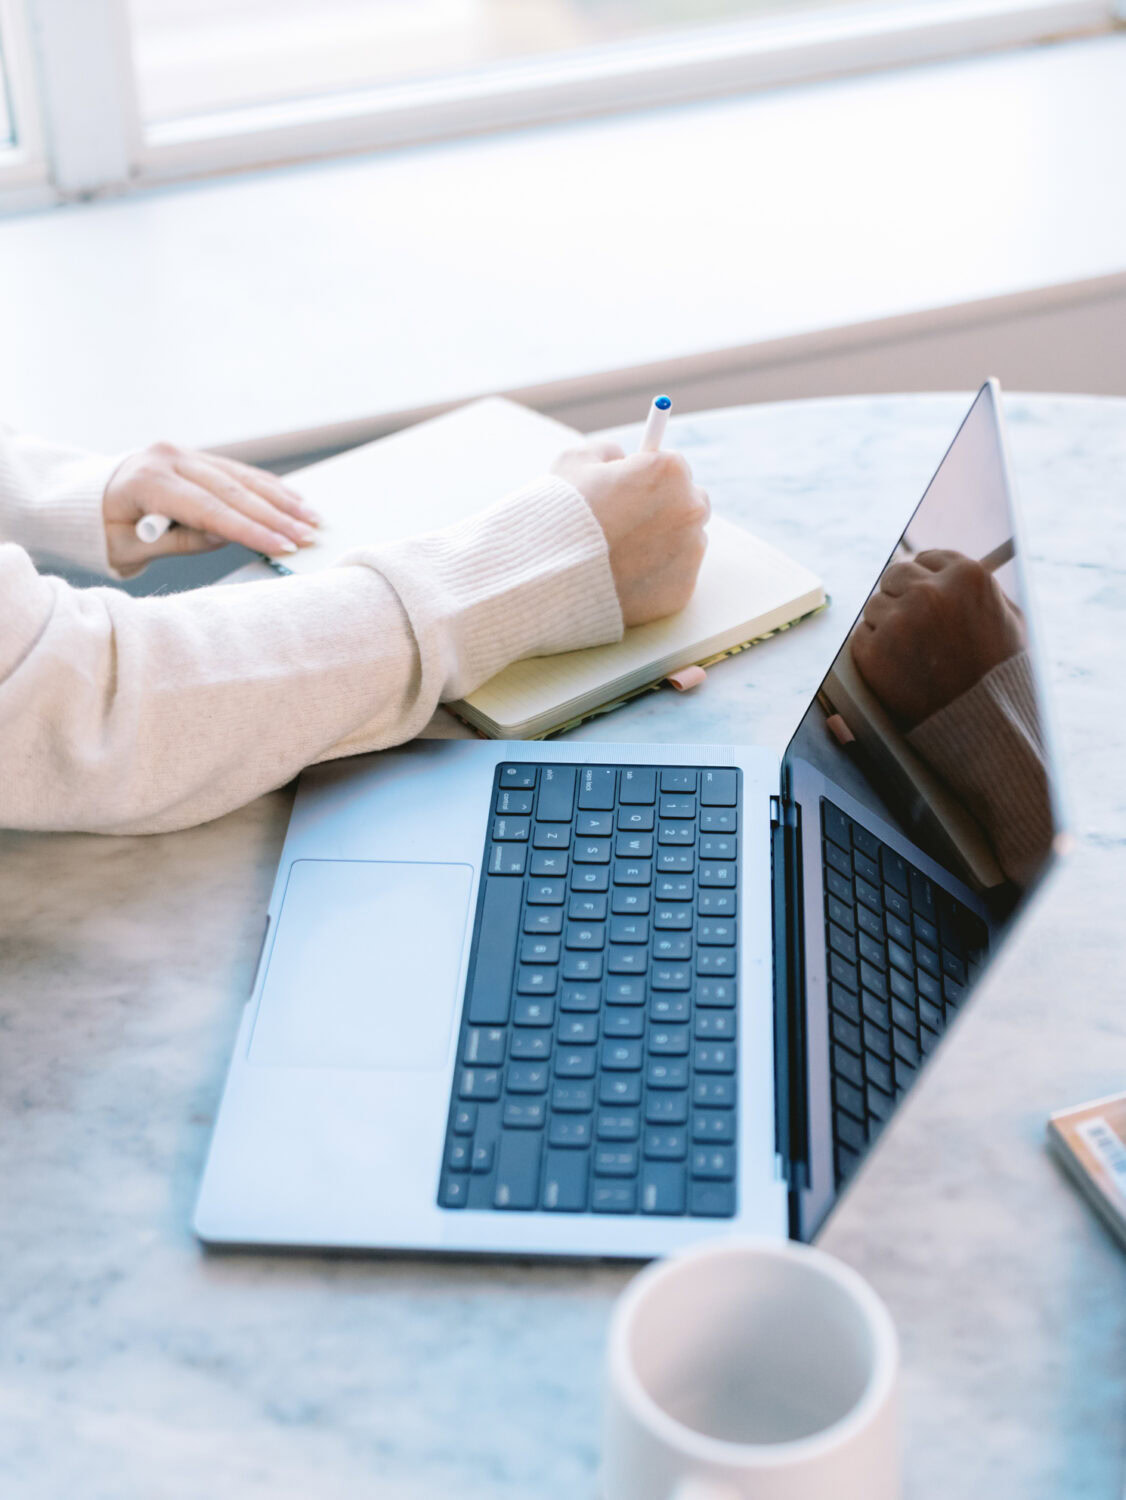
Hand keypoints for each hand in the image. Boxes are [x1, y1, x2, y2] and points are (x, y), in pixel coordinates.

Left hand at [102, 442, 320, 576]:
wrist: (82, 500)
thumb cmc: (102, 532)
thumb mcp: (129, 548)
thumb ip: (179, 541)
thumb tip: (227, 535)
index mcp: (146, 481)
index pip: (208, 508)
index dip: (249, 529)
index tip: (282, 547)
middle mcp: (166, 458)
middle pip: (231, 490)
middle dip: (274, 516)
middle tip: (308, 536)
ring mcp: (180, 453)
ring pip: (240, 477)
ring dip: (279, 500)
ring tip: (311, 519)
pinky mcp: (192, 457)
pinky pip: (235, 472)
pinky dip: (266, 487)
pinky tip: (293, 499)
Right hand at [551, 442, 708, 626]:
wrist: (551, 577)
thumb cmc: (561, 516)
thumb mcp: (575, 462)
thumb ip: (607, 453)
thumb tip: (619, 459)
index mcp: (669, 472)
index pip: (675, 467)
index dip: (649, 478)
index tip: (635, 489)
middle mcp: (690, 509)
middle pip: (690, 503)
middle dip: (666, 510)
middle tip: (630, 523)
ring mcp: (690, 552)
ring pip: (686, 543)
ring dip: (663, 545)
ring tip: (621, 555)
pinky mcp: (683, 590)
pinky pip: (675, 578)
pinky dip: (656, 578)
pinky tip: (626, 578)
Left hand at [851, 548, 1025, 727]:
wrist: (984, 727)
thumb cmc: (1000, 674)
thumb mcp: (1008, 619)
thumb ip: (978, 588)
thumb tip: (945, 565)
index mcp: (967, 577)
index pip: (928, 557)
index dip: (927, 579)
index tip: (927, 594)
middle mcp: (930, 593)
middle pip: (895, 575)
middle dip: (902, 596)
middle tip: (915, 625)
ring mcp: (898, 621)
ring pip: (876, 607)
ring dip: (889, 626)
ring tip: (916, 656)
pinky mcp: (872, 651)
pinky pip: (863, 636)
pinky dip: (875, 651)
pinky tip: (901, 670)